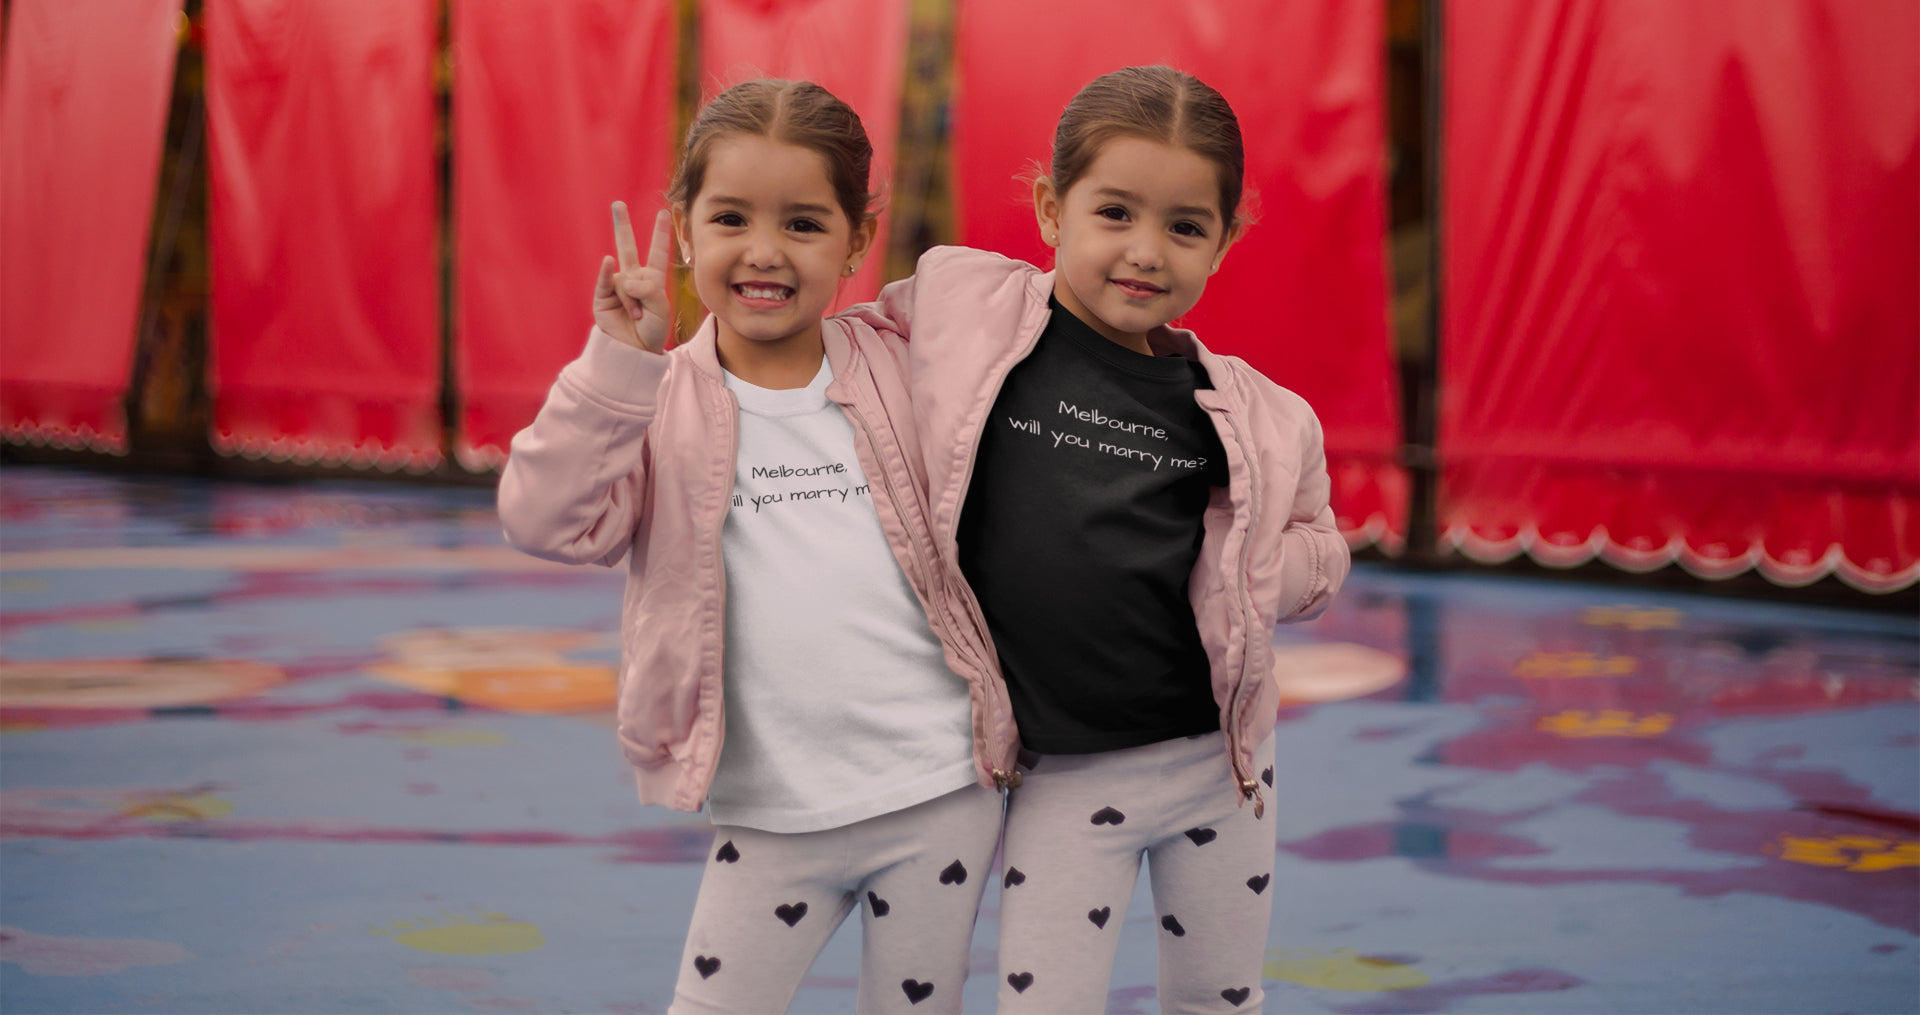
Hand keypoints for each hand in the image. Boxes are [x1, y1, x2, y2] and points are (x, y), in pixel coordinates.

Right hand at [593, 202, 671, 351]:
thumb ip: (648, 288)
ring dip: (633, 301)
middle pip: (627, 246)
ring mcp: (616, 286)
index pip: (657, 251)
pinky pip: (606, 279)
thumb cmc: (652, 331)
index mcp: (652, 279)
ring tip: (637, 317)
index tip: (665, 212)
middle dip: (621, 225)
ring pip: (625, 281)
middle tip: (617, 204)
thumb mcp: (661, 308)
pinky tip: (608, 262)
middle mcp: (632, 278)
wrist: (634, 351)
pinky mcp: (602, 296)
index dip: (660, 233)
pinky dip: (608, 273)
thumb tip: (624, 276)